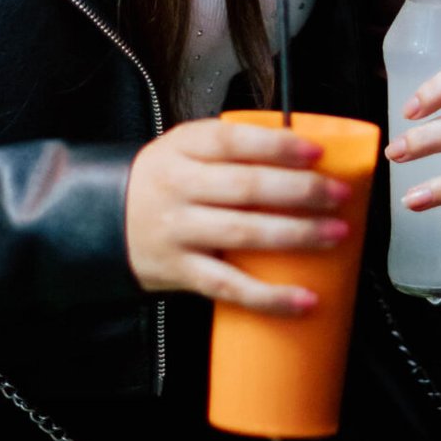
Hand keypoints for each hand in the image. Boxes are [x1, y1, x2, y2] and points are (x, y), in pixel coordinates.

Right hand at [125, 119, 350, 314]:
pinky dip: (269, 296)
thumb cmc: (162, 182)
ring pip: (243, 233)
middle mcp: (178, 187)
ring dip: (296, 235)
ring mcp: (178, 231)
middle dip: (300, 191)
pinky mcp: (181, 270)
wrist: (101, 221)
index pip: (233, 141)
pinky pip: (229, 287)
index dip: (277, 145)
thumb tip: (303, 151)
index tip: (317, 151)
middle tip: (338, 195)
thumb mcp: (183, 149)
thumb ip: (231, 147)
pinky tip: (304, 299)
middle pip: (246, 187)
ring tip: (336, 234)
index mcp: (183, 148)